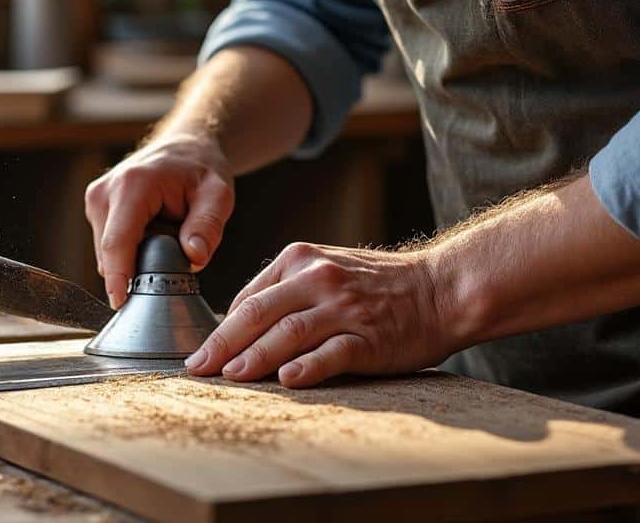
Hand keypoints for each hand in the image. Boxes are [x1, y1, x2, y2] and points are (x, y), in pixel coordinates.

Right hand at [84, 133, 234, 307]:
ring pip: (108, 255)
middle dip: (139, 269)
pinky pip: (109, 248)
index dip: (118, 275)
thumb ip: (209, 225)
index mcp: (132, 186)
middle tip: (176, 257)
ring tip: (165, 238)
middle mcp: (104, 193)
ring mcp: (96, 201)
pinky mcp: (96, 210)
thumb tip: (195, 257)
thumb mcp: (218, 194)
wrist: (183, 147)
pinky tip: (152, 237)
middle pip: (111, 254)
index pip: (118, 241)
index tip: (119, 302)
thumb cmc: (200, 168)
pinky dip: (131, 251)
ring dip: (135, 259)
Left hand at [184, 242, 461, 387]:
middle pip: (258, 313)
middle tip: (197, 368)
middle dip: (223, 344)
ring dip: (254, 357)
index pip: (249, 298)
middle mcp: (318, 279)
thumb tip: (238, 324)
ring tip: (231, 376)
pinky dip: (307, 367)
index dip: (220, 328)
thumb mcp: (325, 268)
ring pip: (287, 333)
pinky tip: (287, 380)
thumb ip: (285, 289)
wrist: (441, 288)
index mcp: (300, 259)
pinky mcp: (368, 337)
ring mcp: (344, 308)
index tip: (200, 353)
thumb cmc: (377, 285)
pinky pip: (331, 353)